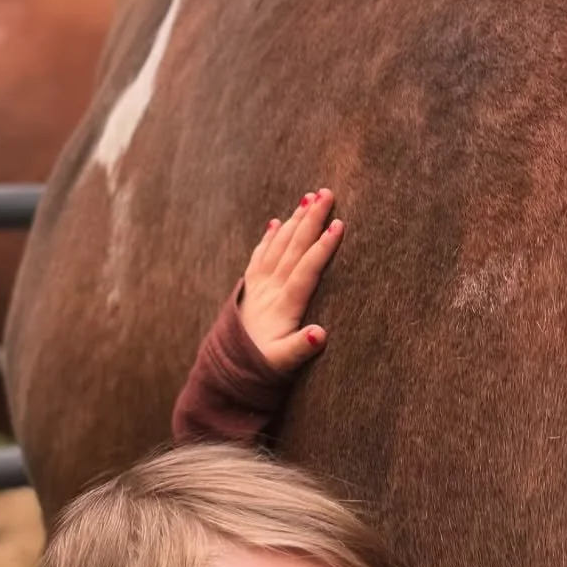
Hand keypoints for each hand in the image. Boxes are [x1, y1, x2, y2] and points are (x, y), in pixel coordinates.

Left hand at [239, 188, 342, 373]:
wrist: (227, 373)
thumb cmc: (262, 370)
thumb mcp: (283, 364)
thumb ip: (301, 349)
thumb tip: (321, 334)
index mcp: (284, 306)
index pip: (306, 269)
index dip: (323, 247)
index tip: (339, 224)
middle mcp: (270, 290)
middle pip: (293, 248)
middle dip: (311, 220)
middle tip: (327, 193)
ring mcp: (258, 287)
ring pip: (278, 246)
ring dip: (294, 221)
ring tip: (309, 198)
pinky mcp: (250, 290)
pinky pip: (259, 257)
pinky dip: (269, 238)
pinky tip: (276, 223)